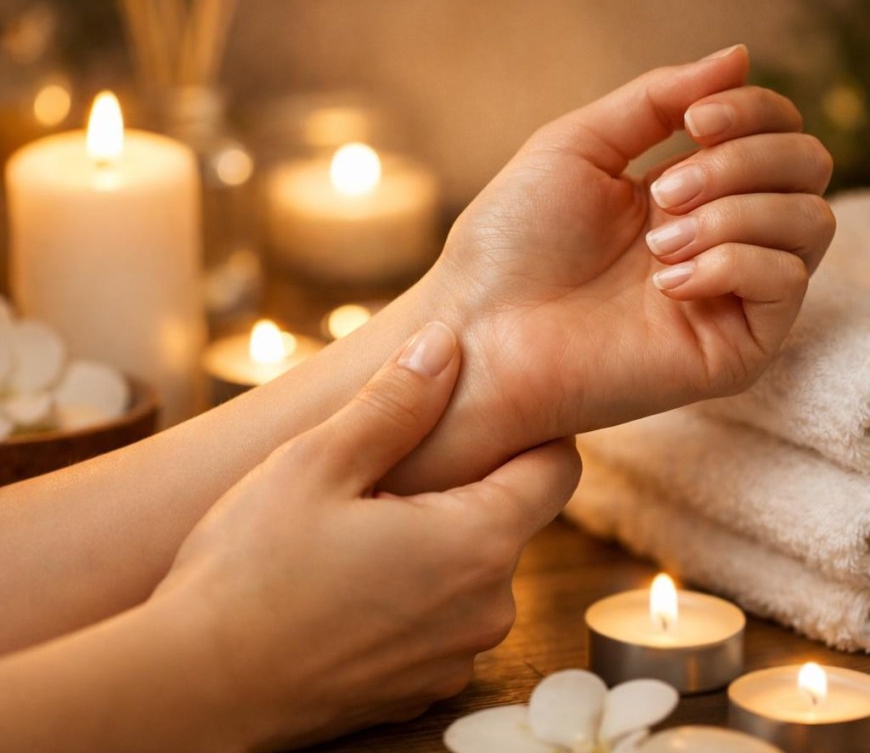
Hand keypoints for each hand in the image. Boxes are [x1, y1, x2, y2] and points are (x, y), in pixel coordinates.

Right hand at [154, 323, 579, 749]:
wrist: (194, 689)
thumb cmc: (250, 570)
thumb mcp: (318, 462)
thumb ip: (396, 402)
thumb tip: (446, 346)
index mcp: (477, 544)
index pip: (556, 470)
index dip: (530, 433)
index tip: (482, 416)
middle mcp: (486, 609)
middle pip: (509, 518)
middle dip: (463, 487)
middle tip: (384, 474)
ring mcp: (454, 657)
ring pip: (472, 570)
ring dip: (434, 541)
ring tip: (356, 531)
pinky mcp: (420, 687)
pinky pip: (441, 619)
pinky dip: (413, 593)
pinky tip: (346, 586)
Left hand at [396, 44, 833, 489]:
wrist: (482, 332)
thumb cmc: (512, 244)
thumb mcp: (578, 148)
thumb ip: (655, 101)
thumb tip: (741, 57)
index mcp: (683, 193)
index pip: (772, 134)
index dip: (754, 110)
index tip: (696, 119)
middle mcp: (715, 240)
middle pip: (806, 168)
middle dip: (742, 160)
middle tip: (665, 191)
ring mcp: (727, 296)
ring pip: (809, 222)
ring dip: (734, 211)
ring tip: (656, 242)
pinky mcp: (734, 351)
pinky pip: (785, 281)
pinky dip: (733, 262)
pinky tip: (667, 283)